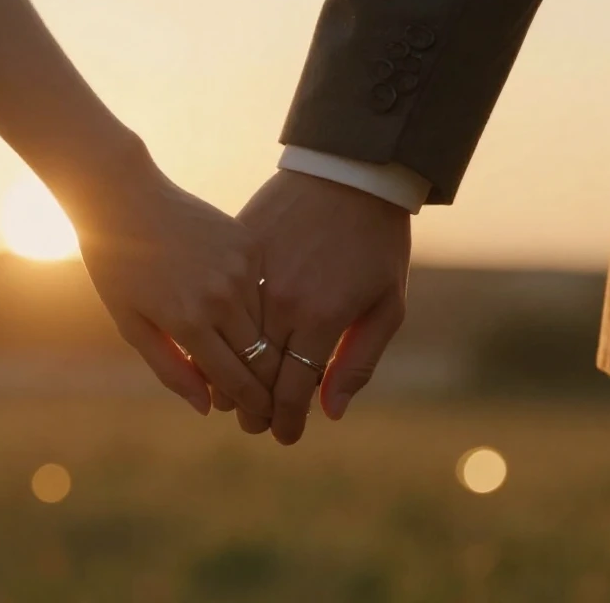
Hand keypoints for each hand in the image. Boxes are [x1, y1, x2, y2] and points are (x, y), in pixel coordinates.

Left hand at [67, 156, 271, 418]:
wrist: (124, 198)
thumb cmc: (117, 267)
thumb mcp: (132, 325)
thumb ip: (171, 368)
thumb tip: (207, 407)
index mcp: (189, 322)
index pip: (234, 378)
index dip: (251, 403)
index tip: (261, 418)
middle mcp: (221, 296)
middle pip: (259, 356)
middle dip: (265, 383)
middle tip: (271, 403)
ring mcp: (239, 267)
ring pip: (265, 323)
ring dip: (262, 345)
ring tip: (262, 362)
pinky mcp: (248, 243)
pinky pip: (262, 288)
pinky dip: (256, 305)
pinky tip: (243, 310)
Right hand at [233, 170, 410, 443]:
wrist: (349, 173)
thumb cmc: (378, 242)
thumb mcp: (387, 305)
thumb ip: (358, 361)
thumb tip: (329, 412)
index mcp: (321, 318)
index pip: (291, 389)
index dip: (285, 420)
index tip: (283, 436)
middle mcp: (281, 301)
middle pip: (255, 373)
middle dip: (253, 408)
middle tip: (255, 425)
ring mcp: (255, 275)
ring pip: (231, 341)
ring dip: (231, 374)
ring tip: (235, 396)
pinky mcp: (240, 251)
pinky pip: (225, 302)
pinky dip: (222, 330)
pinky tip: (225, 347)